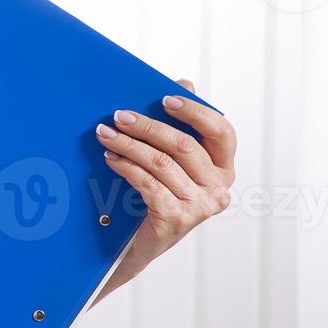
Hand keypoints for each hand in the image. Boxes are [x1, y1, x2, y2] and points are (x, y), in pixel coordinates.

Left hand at [95, 78, 236, 280]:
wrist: (139, 244)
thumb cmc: (155, 195)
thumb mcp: (169, 160)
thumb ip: (179, 124)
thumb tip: (184, 82)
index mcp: (223, 168)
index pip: (222, 132)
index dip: (196, 112)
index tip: (165, 98)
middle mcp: (218, 188)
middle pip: (184, 146)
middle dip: (148, 126)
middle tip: (119, 116)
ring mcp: (200, 206)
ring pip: (162, 163)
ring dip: (129, 145)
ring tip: (105, 135)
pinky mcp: (177, 218)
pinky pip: (148, 183)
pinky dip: (126, 167)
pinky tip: (111, 158)